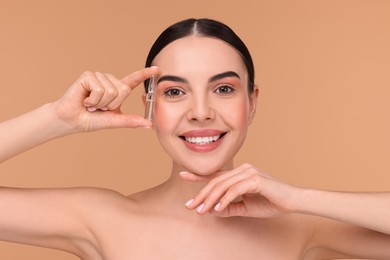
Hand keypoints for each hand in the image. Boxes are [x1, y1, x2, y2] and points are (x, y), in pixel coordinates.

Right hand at [53, 67, 159, 131]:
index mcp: (117, 90)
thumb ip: (130, 121)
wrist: (71, 120)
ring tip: (91, 104)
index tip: (157, 69)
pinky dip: (92, 100)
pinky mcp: (89, 75)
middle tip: (99, 107)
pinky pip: (100, 90)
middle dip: (112, 104)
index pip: (133, 80)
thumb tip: (149, 124)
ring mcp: (99, 77)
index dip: (145, 75)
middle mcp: (110, 81)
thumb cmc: (91, 120)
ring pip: (112, 91)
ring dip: (101, 103)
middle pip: (124, 90)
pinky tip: (85, 100)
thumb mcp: (114, 121)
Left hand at [180, 163, 300, 217]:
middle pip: (216, 181)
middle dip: (201, 194)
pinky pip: (235, 190)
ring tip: (201, 211)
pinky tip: (218, 208)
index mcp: (240, 174)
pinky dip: (225, 200)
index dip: (198, 176)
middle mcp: (243, 169)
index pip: (216, 176)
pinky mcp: (255, 179)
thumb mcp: (246, 207)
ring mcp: (249, 172)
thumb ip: (229, 207)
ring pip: (223, 185)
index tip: (183, 176)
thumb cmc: (271, 202)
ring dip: (210, 199)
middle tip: (190, 206)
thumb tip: (211, 210)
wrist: (292, 201)